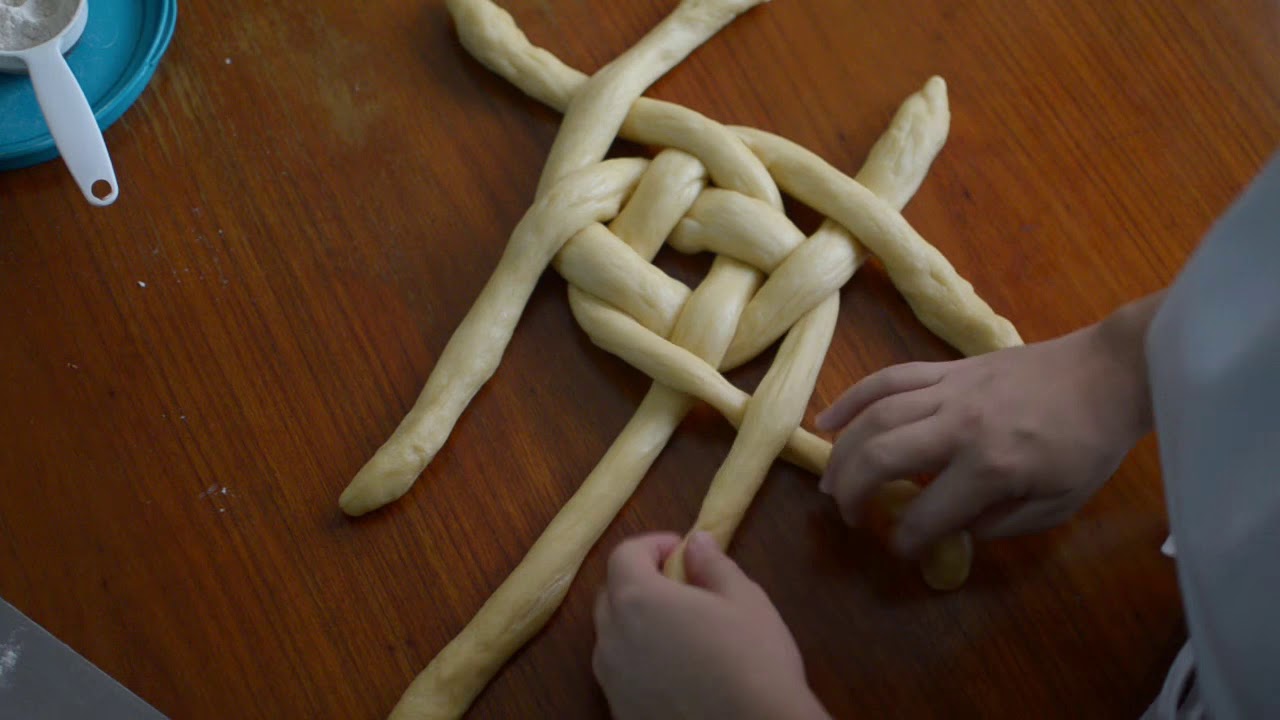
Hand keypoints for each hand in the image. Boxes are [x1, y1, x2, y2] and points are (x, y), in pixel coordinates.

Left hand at [592, 532, 827, 719]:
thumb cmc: (753, 660)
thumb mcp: (744, 600)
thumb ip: (712, 564)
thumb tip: (696, 542)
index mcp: (638, 600)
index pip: (624, 554)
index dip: (652, 545)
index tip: (681, 551)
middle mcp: (612, 638)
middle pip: (611, 594)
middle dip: (640, 580)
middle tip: (680, 586)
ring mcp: (612, 681)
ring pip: (612, 637)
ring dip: (635, 623)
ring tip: (678, 631)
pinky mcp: (620, 712)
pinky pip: (621, 674)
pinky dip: (638, 661)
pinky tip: (676, 671)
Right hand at [815, 294, 1161, 555]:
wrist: (1109, 372)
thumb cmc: (1089, 443)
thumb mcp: (1058, 503)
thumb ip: (1002, 524)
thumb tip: (954, 529)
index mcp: (993, 467)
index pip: (929, 512)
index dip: (907, 539)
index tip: (901, 549)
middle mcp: (961, 426)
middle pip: (882, 457)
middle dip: (853, 492)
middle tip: (848, 515)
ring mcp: (950, 390)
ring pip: (875, 416)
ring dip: (842, 452)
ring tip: (830, 481)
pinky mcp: (947, 367)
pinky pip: (888, 378)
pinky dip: (852, 398)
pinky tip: (827, 421)